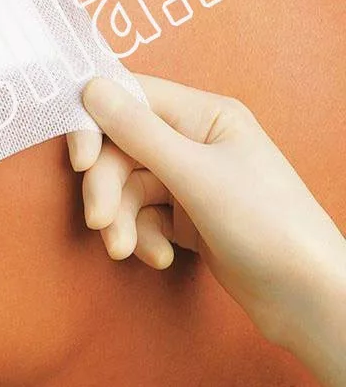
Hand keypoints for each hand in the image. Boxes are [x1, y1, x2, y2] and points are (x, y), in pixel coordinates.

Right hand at [77, 76, 345, 355]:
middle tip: (99, 223)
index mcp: (203, 114)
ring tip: (126, 251)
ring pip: (127, 186)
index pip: (130, 98)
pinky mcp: (185, 215)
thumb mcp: (196, 175)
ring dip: (120, 219)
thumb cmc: (266, 225)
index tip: (79, 161)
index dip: (96, 124)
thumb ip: (139, 131)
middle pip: (121, 149)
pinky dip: (143, 236)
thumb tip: (91, 86)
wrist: (307, 299)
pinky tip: (161, 258)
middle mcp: (193, 139)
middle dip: (107, 188)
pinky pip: (142, 215)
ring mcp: (189, 178)